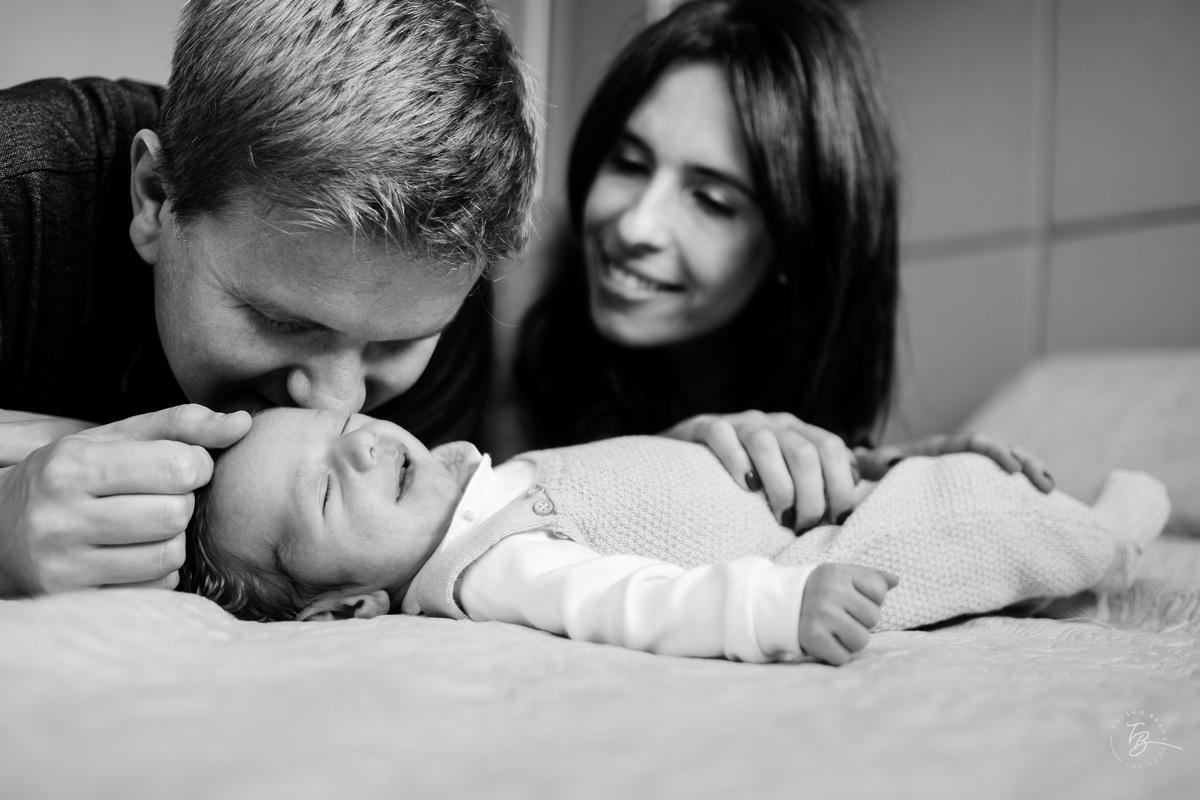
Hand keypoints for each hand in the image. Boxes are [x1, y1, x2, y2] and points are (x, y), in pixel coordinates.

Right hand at [0, 404, 251, 596]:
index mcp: (72, 466)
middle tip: (163, 497)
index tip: (182, 466)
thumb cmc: (75, 476)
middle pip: (175, 514)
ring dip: (174, 538)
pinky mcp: (76, 600)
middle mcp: (60, 518)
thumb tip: (244, 423)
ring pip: (169, 555)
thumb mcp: (117, 438)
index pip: (178, 466)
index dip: (196, 465)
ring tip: (148, 525)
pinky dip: (159, 569)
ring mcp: (64, 566)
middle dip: (183, 502)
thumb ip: (182, 424)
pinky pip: (156, 587)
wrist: (3, 528)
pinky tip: (134, 553)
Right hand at [664, 411, 857, 531]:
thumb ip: (831, 475)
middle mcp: (774, 423)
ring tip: (780, 518)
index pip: (832, 448)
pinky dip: (736, 460)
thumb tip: (882, 475)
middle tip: (802, 528)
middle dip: (810, 496)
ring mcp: (739, 423)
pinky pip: (722, 435)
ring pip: (767, 444)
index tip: (836, 522)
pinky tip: (745, 486)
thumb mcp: (793, 475)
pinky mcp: (706, 427)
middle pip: (804, 452)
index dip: (840, 486)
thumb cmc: (750, 476)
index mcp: (800, 432)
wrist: (688, 460)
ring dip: (780, 486)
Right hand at [798, 563, 897, 665]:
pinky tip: (828, 641)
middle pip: (873, 617)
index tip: (853, 599)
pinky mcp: (813, 638)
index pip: (879, 591)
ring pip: (861, 640)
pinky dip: (838, 654)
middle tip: (843, 616)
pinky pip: (843, 656)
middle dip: (862, 620)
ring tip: (837, 630)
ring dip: (851, 640)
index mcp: (840, 573)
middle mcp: (830, 592)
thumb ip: (871, 577)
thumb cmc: (823, 589)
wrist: (783, 603)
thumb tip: (896, 580)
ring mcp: (821, 615)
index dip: (871, 599)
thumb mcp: (843, 575)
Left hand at [854, 431, 1054, 491]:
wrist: (871, 477)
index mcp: (939, 448)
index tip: (1012, 469)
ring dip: (1032, 473)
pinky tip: (1040, 503)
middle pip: (999, 450)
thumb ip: (870, 463)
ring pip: (1007, 465)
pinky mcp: (974, 489)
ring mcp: (969, 472)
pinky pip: (1001, 487)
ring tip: (1049, 489)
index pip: (972, 443)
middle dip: (1025, 463)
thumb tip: (863, 457)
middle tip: (1045, 485)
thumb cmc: (872, 473)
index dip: (994, 453)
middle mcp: (958, 456)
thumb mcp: (871, 468)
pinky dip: (1020, 492)